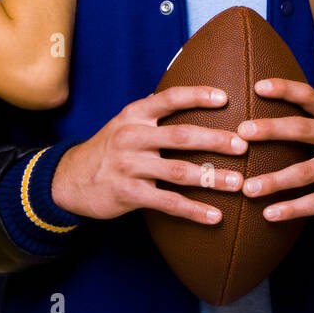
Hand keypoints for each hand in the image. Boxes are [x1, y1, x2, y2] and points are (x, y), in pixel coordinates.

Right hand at [52, 86, 246, 223]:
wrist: (69, 179)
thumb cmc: (110, 149)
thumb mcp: (126, 123)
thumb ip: (155, 114)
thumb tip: (197, 98)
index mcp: (135, 114)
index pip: (170, 98)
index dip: (198, 96)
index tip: (226, 97)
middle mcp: (132, 136)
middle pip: (181, 136)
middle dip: (216, 140)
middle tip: (244, 145)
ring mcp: (129, 166)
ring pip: (179, 172)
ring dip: (212, 178)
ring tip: (239, 183)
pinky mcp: (128, 193)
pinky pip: (167, 202)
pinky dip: (193, 211)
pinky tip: (215, 217)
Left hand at [238, 78, 313, 220]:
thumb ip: (312, 116)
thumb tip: (265, 104)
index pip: (309, 96)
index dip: (285, 89)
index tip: (258, 87)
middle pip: (303, 130)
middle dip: (271, 130)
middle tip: (242, 132)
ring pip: (305, 172)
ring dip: (274, 181)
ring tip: (248, 187)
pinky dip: (292, 208)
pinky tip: (270, 213)